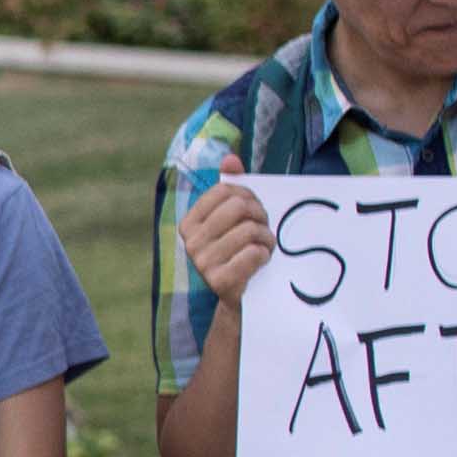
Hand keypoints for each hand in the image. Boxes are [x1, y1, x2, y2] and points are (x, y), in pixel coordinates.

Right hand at [181, 173, 276, 308]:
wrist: (241, 298)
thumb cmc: (240, 252)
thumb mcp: (234, 219)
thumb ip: (231, 187)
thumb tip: (230, 159)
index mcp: (189, 224)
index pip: (226, 191)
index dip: (249, 197)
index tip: (253, 212)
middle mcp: (191, 243)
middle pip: (239, 207)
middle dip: (260, 216)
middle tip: (263, 230)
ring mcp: (203, 263)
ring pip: (251, 231)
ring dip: (267, 239)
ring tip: (264, 248)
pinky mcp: (220, 282)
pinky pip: (254, 253)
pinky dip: (265, 255)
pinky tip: (261, 262)